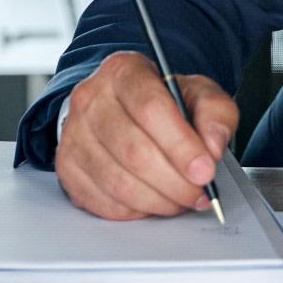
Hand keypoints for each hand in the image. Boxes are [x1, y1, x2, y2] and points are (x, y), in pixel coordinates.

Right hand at [56, 50, 237, 220]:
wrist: (121, 109)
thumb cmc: (161, 102)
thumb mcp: (197, 94)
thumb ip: (215, 114)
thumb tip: (213, 146)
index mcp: (123, 71)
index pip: (150, 108)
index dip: (181, 146)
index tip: (205, 170)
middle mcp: (91, 98)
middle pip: (134, 151)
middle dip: (174, 181)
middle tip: (199, 193)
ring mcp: (73, 134)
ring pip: (119, 182)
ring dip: (158, 200)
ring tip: (181, 199)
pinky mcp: (67, 167)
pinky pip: (104, 202)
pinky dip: (136, 211)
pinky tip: (153, 200)